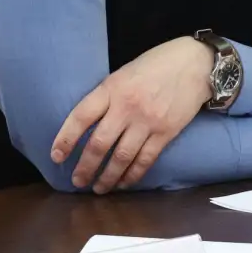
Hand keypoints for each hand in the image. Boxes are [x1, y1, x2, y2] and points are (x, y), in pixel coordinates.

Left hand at [51, 36, 215, 192]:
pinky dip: (132, 174)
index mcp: (111, 88)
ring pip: (121, 157)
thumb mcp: (123, 73)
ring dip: (107, 177)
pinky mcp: (166, 133)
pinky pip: (145, 159)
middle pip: (99, 143)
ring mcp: (147, 121)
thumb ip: (107, 96)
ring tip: (98, 189)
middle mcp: (127, 106)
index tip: (56, 156)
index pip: (81, 117)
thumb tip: (89, 123)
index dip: (65, 139)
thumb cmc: (155, 65)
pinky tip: (123, 183)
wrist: (194, 64)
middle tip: (77, 181)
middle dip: (85, 167)